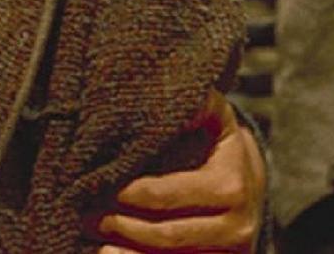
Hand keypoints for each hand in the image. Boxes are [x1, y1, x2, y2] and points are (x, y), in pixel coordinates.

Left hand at [94, 91, 265, 252]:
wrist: (250, 190)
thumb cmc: (220, 150)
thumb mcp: (218, 123)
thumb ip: (199, 107)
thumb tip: (175, 95)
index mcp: (230, 187)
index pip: (164, 194)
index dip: (124, 192)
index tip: (93, 183)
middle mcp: (235, 227)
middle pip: (163, 233)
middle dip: (117, 223)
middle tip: (82, 211)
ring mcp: (228, 253)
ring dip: (122, 248)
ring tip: (89, 231)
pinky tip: (107, 253)